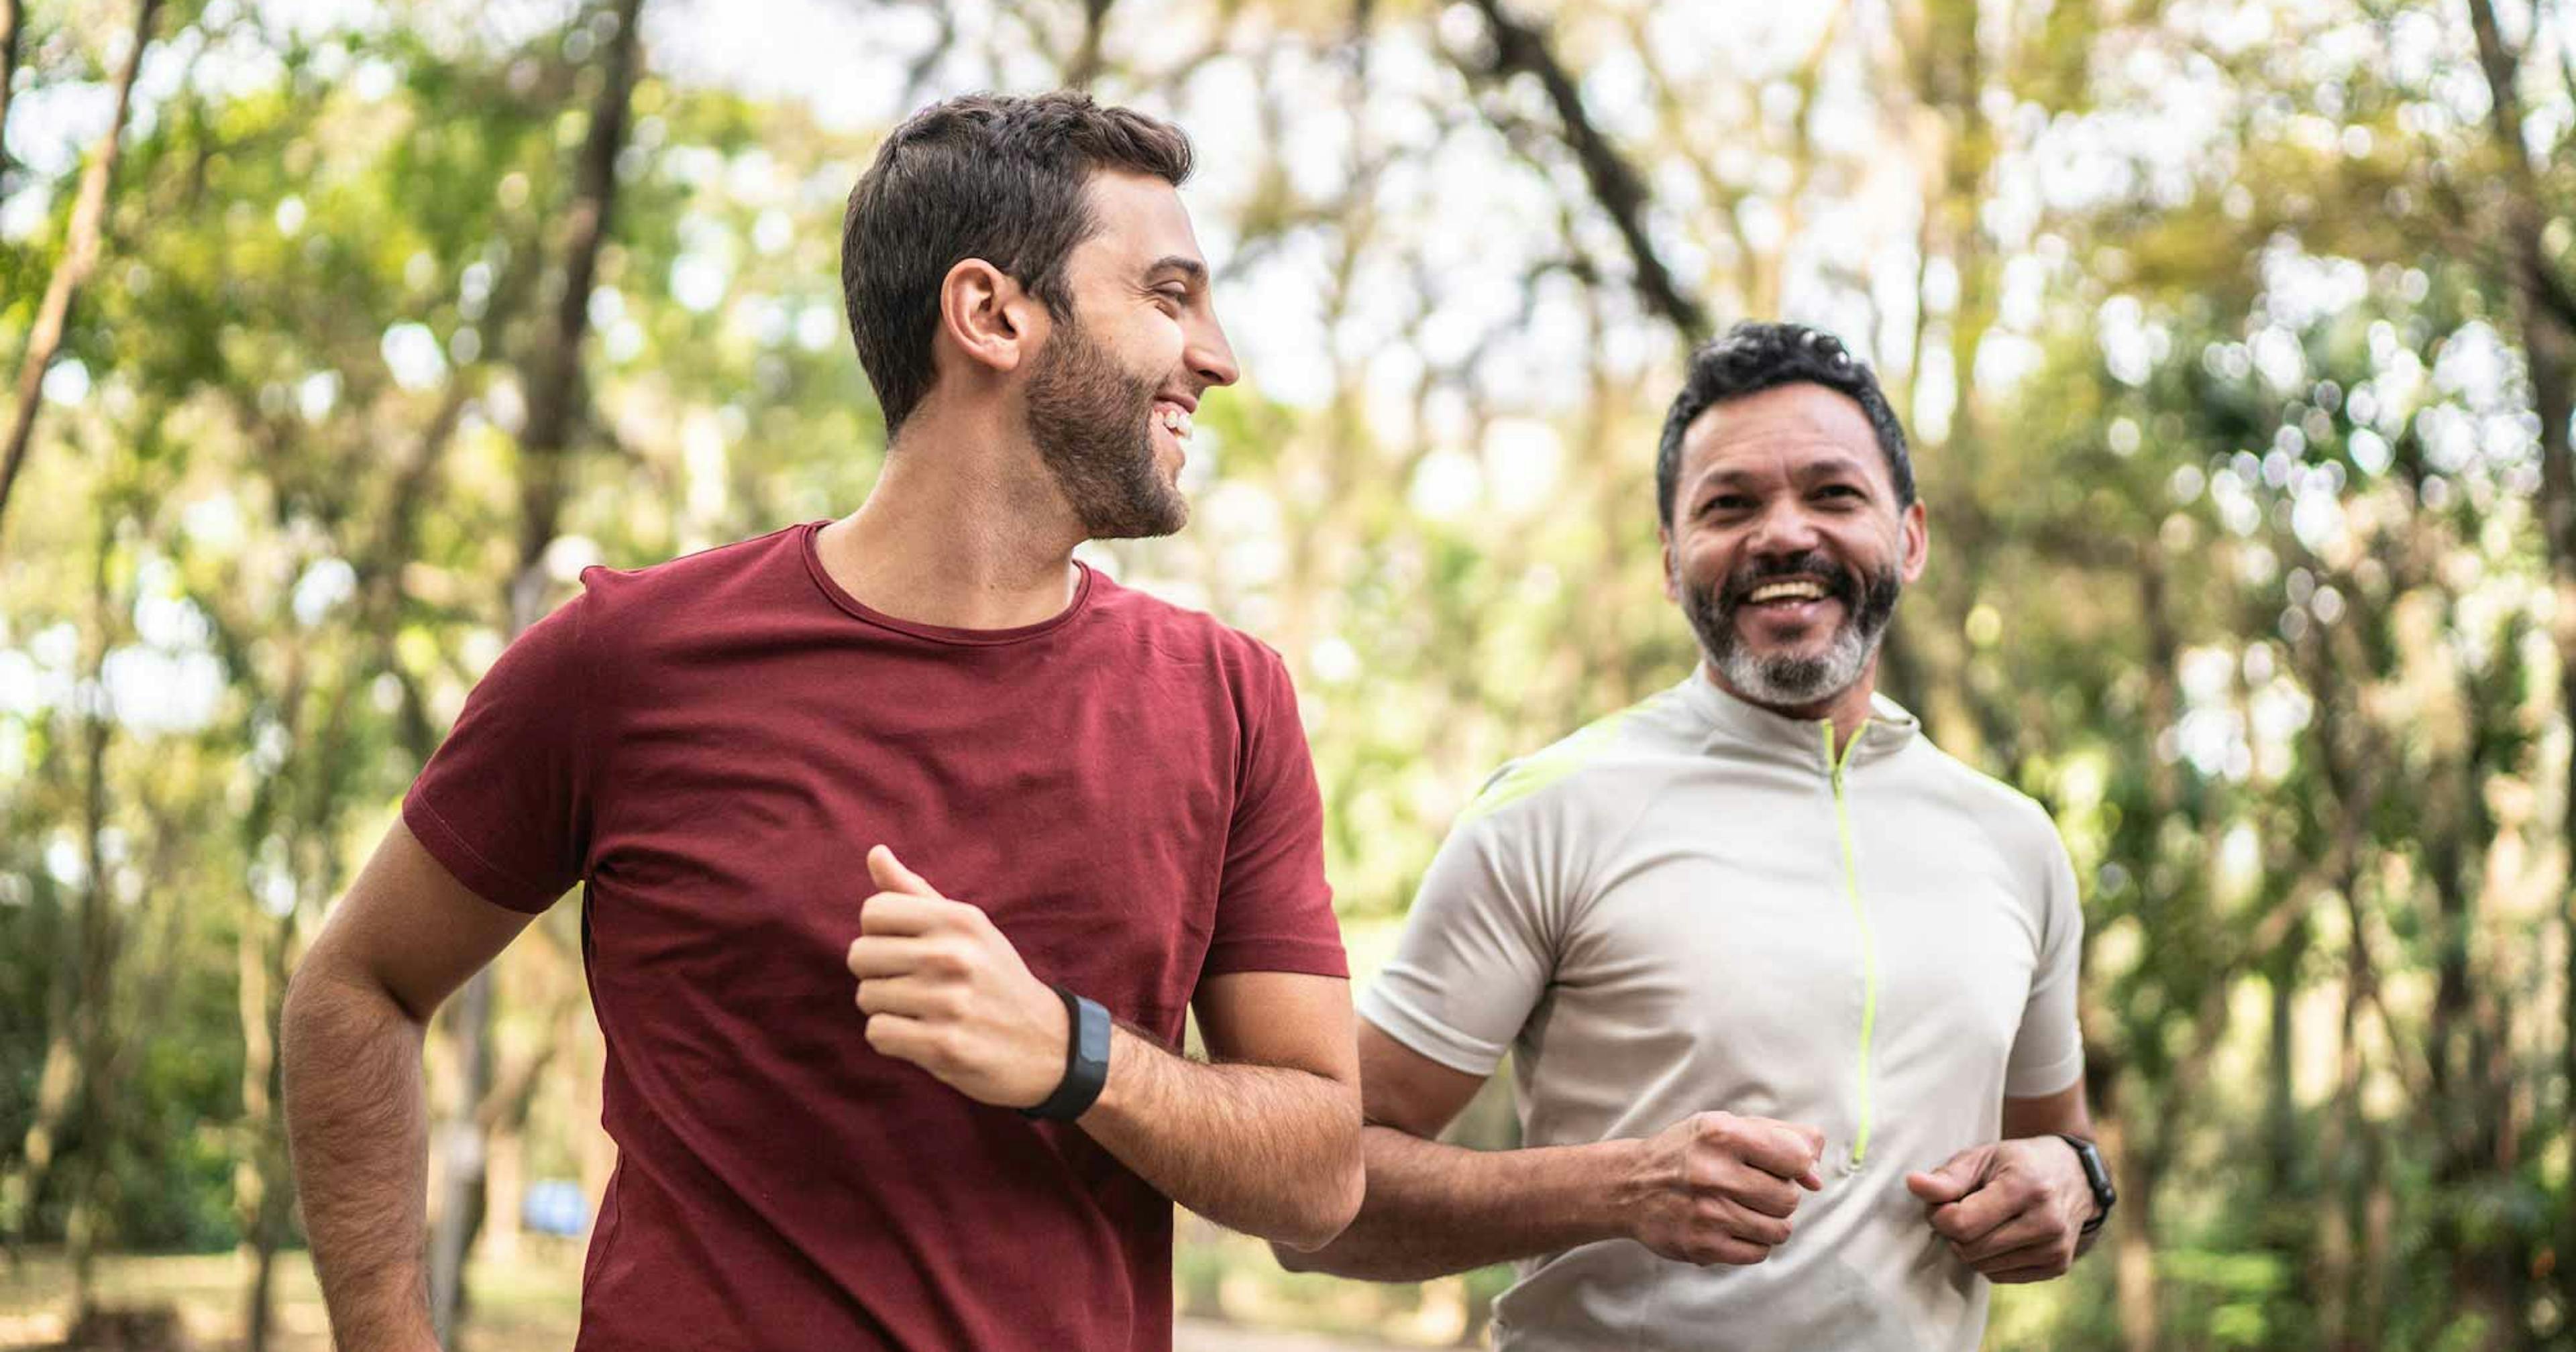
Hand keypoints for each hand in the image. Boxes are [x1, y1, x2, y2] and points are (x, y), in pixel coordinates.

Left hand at [845, 846, 1069, 1108]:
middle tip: (911, 984)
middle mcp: (954, 956)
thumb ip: (916, 892)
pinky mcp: (944, 1045)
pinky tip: (922, 1035)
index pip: (873, 911)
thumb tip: (875, 852)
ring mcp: (950, 1002)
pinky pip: (878, 1033)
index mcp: (960, 920)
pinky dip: (891, 1039)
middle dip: (876, 972)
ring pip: (866, 997)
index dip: (879, 934)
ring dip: (886, 1008)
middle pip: (860, 954)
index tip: (905, 949)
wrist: (1045, 1042)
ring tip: (923, 1010)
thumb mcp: (967, 928)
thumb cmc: (993, 978)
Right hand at [1622, 1111, 1826, 1265]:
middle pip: (1788, 1198)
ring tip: (1747, 1208)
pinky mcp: (1702, 1246)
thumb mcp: (1727, 1126)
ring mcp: (1707, 1214)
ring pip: (1779, 1230)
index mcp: (1721, 1134)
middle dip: (1781, 1195)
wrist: (1631, 1186)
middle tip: (1756, 1188)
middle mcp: (1712, 1173)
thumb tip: (1817, 1176)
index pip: (1796, 1157)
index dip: (1800, 1165)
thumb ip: (1781, 1137)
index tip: (1787, 1168)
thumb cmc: (1688, 1152)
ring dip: (1771, 1221)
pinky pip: (1758, 1253)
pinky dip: (1755, 1242)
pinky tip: (1735, 1226)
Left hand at [1905, 1137, 2096, 1282]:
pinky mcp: (2058, 1266)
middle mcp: (2046, 1221)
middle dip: (1954, 1232)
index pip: (1962, 1223)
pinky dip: (1990, 1260)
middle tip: (1960, 1210)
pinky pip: (2000, 1277)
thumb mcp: (1982, 1157)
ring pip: (1983, 1267)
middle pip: (1970, 1249)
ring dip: (1970, 1247)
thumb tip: (1913, 1184)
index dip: (1938, 1216)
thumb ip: (1947, 1177)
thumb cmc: (2018, 1163)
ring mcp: (2056, 1248)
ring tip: (1983, 1221)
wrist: (2074, 1176)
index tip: (1941, 1202)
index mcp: (2025, 1187)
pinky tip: (2001, 1235)